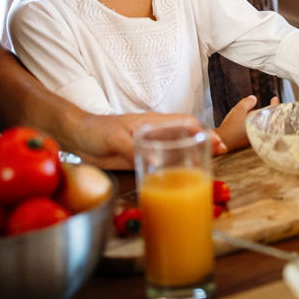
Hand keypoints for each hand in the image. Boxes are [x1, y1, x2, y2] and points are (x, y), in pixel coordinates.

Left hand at [68, 112, 219, 170]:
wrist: (77, 137)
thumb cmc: (96, 130)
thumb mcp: (114, 138)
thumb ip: (132, 147)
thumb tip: (154, 160)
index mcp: (153, 123)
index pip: (184, 122)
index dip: (201, 130)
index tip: (214, 140)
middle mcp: (155, 133)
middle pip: (185, 134)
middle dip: (204, 141)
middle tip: (221, 153)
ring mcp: (148, 145)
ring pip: (177, 147)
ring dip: (193, 153)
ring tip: (208, 165)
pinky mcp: (141, 158)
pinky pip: (163, 161)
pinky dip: (175, 166)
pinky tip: (181, 176)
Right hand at [215, 95, 278, 152]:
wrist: (224, 143)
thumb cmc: (231, 127)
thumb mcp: (238, 111)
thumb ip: (247, 103)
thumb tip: (254, 98)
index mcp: (261, 121)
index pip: (272, 110)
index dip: (274, 104)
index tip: (274, 99)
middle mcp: (263, 130)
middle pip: (271, 120)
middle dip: (271, 114)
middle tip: (271, 108)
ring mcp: (259, 137)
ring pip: (266, 127)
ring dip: (265, 121)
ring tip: (263, 116)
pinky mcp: (254, 143)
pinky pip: (261, 133)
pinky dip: (260, 128)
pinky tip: (255, 125)